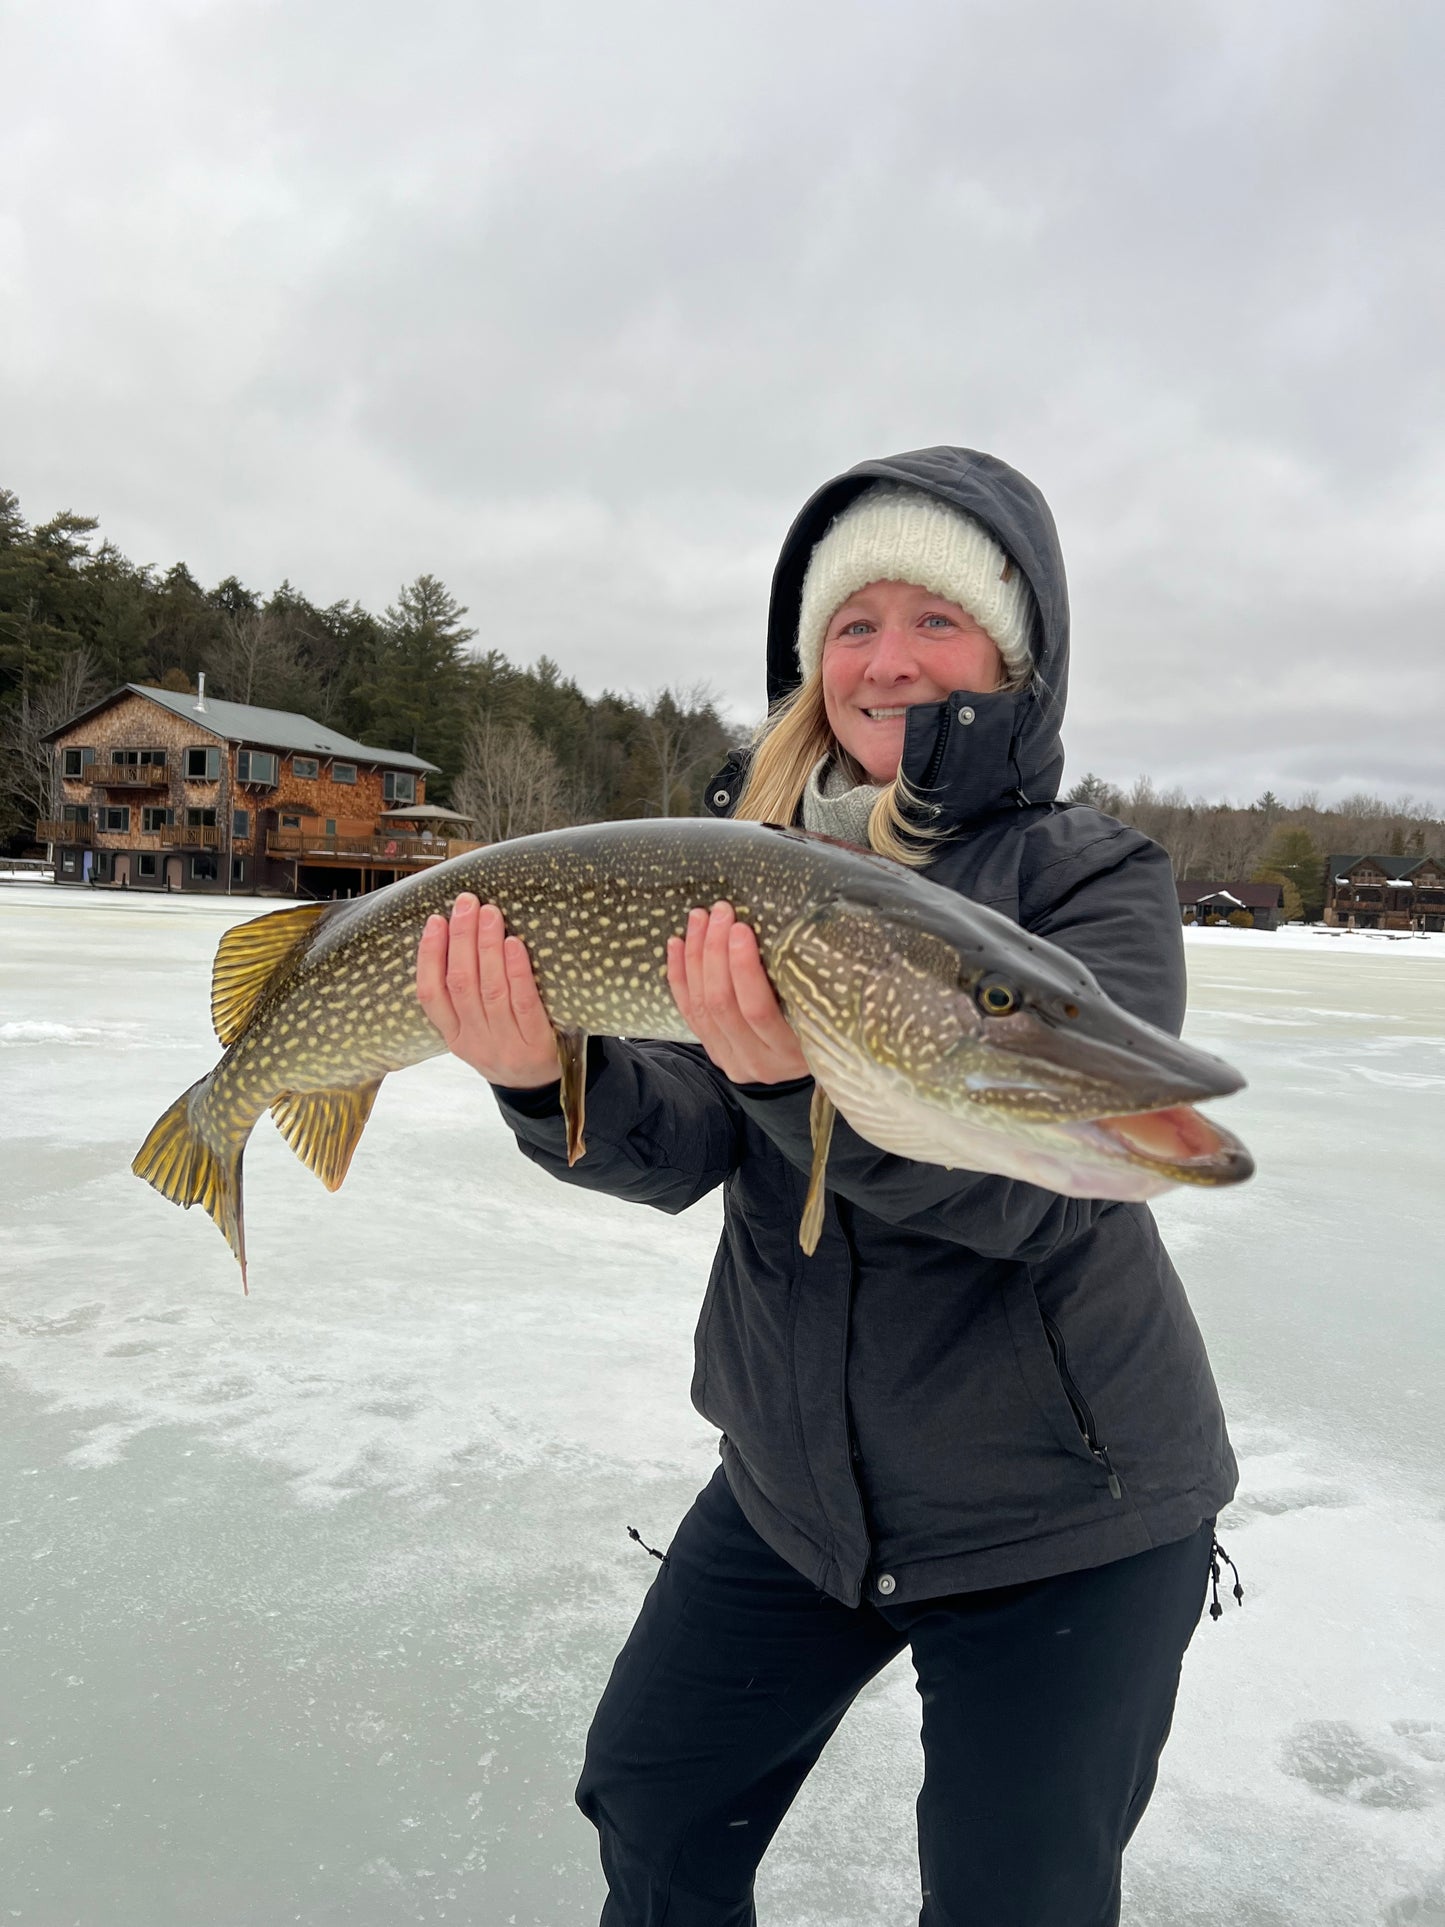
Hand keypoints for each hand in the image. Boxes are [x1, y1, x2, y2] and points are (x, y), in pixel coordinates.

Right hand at [415, 893, 560, 1087]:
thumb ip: (463, 997)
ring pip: (490, 990)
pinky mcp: (536, 1044)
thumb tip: (457, 934)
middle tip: (467, 902)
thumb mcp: (476, 1030)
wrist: (542, 1089)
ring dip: (487, 947)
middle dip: (461, 938)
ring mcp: (505, 1044)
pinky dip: (516, 972)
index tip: (435, 920)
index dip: (429, 955)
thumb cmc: (508, 1043)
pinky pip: (524, 1003)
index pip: (430, 994)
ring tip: (490, 913)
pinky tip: (514, 945)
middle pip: (461, 984)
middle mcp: (475, 1041)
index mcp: (454, 1036)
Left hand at [667, 902, 809, 1085]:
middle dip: (715, 952)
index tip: (740, 928)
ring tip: (698, 919)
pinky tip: (676, 945)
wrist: (805, 1065)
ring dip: (695, 957)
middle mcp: (758, 1061)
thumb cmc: (824, 1027)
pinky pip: (688, 1012)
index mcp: (791, 1051)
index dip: (743, 968)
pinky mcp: (715, 1054)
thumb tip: (789, 931)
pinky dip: (679, 976)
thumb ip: (804, 985)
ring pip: (701, 1006)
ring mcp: (731, 1060)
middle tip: (719, 913)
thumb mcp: (825, 1013)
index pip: (757, 1009)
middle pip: (722, 1004)